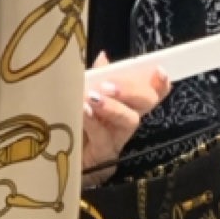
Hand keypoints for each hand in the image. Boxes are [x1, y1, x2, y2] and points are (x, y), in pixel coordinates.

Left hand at [82, 59, 170, 183]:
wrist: (59, 161)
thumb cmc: (75, 126)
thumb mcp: (83, 97)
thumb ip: (95, 78)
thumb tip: (103, 58)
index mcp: (125, 104)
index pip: (152, 90)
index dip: (160, 82)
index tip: (158, 70)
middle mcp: (126, 120)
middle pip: (146, 102)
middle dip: (133, 89)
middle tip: (110, 85)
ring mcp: (117, 139)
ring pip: (129, 120)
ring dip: (113, 106)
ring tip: (93, 97)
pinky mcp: (103, 155)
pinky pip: (103, 137)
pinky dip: (93, 121)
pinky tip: (82, 110)